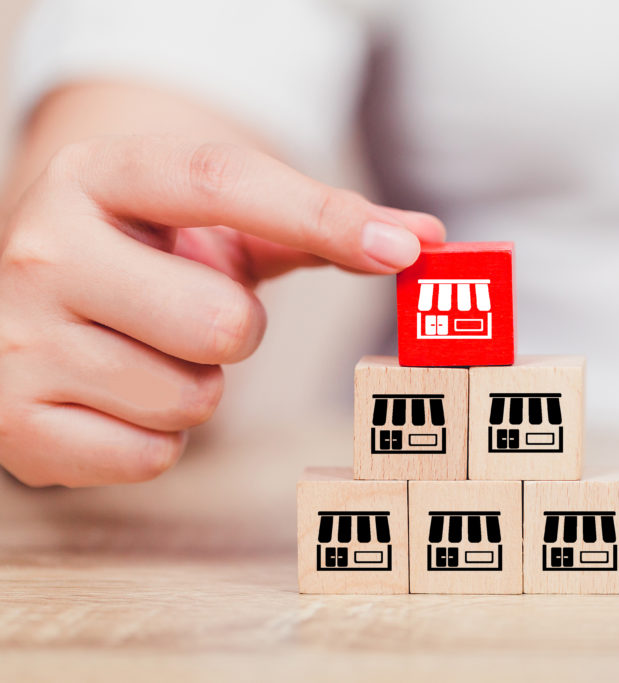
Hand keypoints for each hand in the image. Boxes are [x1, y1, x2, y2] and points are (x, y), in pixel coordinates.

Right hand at [0, 136, 443, 486]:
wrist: (33, 305)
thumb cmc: (147, 261)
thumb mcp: (212, 227)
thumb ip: (317, 226)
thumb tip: (427, 237)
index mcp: (98, 175)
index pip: (223, 180)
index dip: (323, 215)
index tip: (406, 249)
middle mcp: (42, 248)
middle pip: (224, 323)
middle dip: (236, 332)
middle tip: (192, 316)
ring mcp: (17, 340)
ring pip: (193, 399)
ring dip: (196, 387)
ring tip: (145, 352)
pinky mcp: (14, 423)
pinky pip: (152, 456)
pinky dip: (155, 438)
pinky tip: (115, 398)